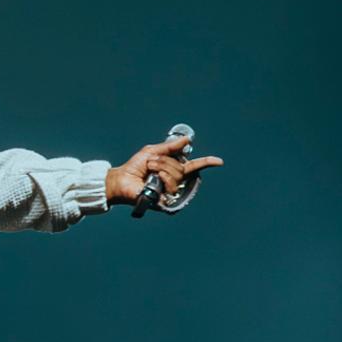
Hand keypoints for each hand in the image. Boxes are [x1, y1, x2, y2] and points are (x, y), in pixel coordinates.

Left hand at [105, 135, 223, 206]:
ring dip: (161, 168)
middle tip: (150, 163)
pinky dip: (161, 178)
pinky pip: (171, 186)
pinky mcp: (165, 200)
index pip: (194, 166)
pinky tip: (152, 181)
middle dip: (164, 161)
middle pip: (181, 168)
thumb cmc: (134, 167)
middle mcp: (174, 181)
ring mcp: (169, 192)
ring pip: (177, 175)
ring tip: (149, 170)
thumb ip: (170, 147)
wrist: (120, 179)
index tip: (220, 161)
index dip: (206, 163)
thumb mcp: (152, 152)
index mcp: (173, 170)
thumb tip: (188, 140)